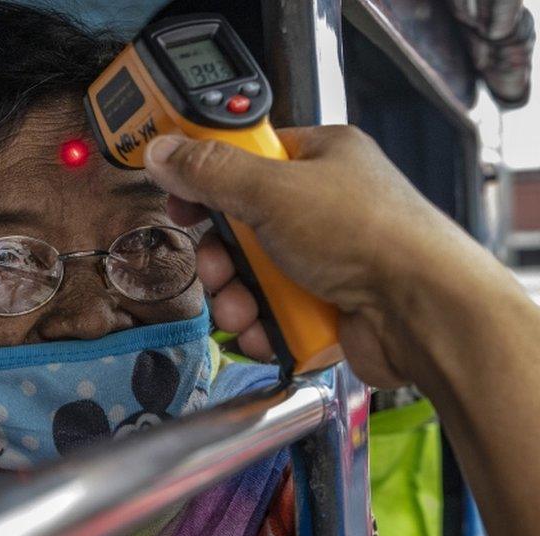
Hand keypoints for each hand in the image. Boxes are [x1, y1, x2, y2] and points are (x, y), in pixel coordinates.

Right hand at [145, 126, 480, 386]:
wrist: (424, 312)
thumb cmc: (373, 236)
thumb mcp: (274, 191)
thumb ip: (211, 172)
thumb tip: (166, 152)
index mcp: (320, 158)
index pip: (246, 156)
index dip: (207, 178)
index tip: (181, 198)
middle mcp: (323, 206)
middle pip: (240, 225)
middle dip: (221, 255)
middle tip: (219, 264)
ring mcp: (325, 259)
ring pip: (251, 274)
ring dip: (236, 296)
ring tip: (243, 307)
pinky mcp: (325, 304)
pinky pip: (271, 311)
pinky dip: (261, 324)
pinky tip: (265, 329)